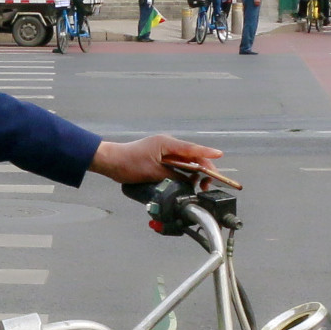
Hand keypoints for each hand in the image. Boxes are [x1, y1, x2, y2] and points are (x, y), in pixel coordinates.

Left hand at [90, 134, 224, 183]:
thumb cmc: (128, 164)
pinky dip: (185, 173)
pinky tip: (189, 182)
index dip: (207, 153)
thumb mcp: (153, 172)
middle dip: (204, 169)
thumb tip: (189, 182)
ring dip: (195, 172)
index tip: (219, 155)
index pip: (191, 148)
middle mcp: (167, 145)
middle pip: (192, 156)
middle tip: (208, 184)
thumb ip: (173, 176)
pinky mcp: (160, 159)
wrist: (111, 163)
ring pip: (186, 161)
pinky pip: (178, 165)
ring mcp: (164, 151)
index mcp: (166, 143)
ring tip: (201, 185)